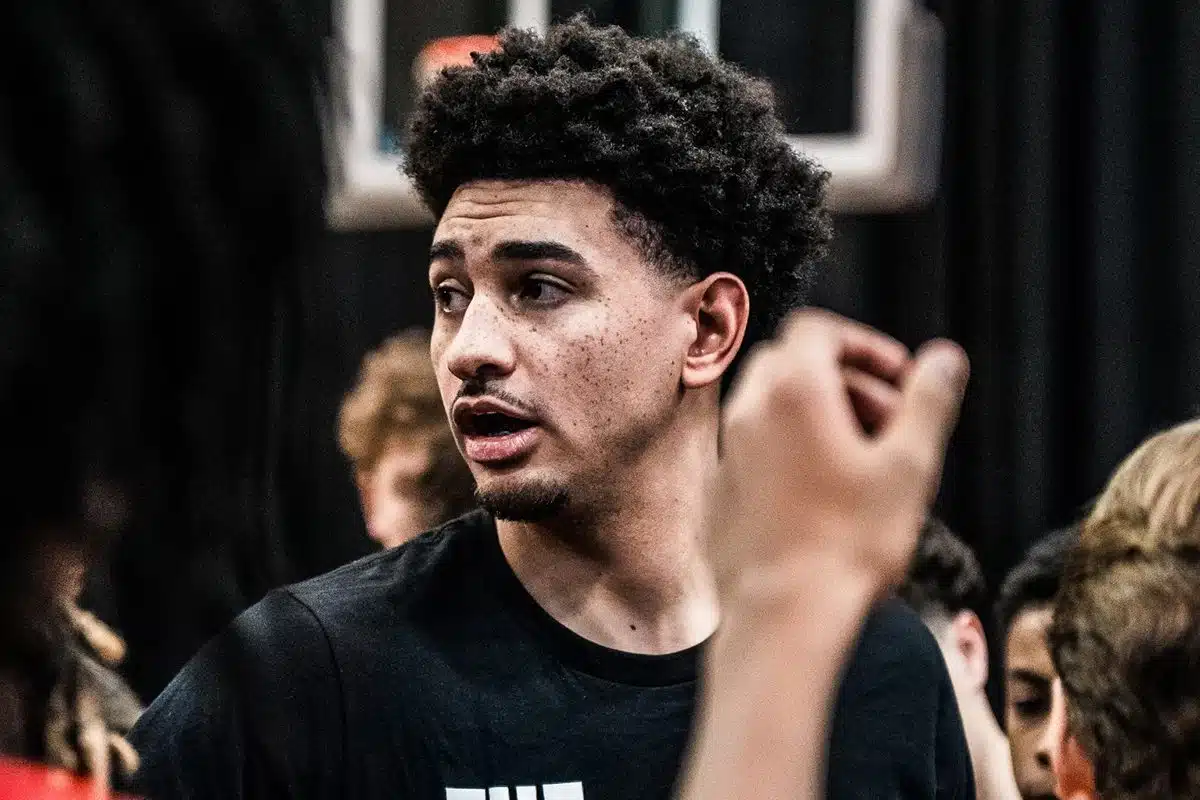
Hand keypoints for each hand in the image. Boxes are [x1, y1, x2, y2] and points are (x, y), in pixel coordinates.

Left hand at [708, 309, 968, 607]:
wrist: (783, 615)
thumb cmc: (849, 542)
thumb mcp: (910, 465)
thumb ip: (928, 401)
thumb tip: (944, 358)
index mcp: (792, 390)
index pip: (818, 329)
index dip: (864, 345)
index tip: (900, 380)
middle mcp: (747, 410)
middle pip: (793, 365)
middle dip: (846, 381)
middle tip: (888, 424)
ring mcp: (726, 451)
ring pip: (772, 407)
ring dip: (819, 416)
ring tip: (863, 463)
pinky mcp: (717, 490)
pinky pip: (755, 449)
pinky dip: (790, 450)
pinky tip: (825, 497)